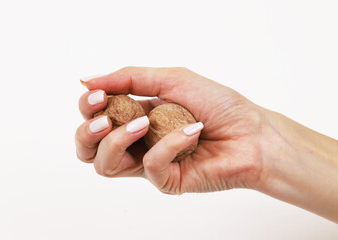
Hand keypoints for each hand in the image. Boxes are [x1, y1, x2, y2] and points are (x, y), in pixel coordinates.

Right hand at [75, 67, 264, 193]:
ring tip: (142, 123)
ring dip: (116, 139)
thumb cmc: (218, 104)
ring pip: (106, 164)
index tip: (95, 93)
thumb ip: (130, 78)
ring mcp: (150, 162)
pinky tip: (190, 131)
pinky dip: (167, 144)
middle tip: (103, 116)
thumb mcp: (173, 79)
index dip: (88, 106)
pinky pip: (150, 166)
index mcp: (137, 115)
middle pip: (89, 146)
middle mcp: (138, 141)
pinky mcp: (166, 180)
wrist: (251, 133)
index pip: (96, 115)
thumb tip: (86, 79)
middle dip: (87, 131)